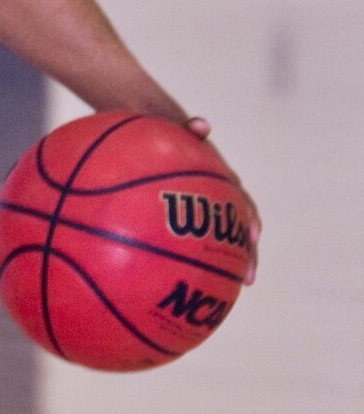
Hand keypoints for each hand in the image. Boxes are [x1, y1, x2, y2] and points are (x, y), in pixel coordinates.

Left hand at [185, 117, 260, 286]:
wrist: (157, 134)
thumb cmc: (170, 133)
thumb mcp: (179, 128)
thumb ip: (191, 128)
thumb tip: (202, 124)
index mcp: (221, 180)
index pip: (242, 203)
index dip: (251, 219)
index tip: (256, 237)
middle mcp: (218, 198)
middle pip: (238, 230)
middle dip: (246, 254)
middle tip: (249, 279)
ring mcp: (205, 208)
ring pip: (220, 240)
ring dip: (226, 263)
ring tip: (227, 288)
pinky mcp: (189, 217)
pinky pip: (191, 242)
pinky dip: (194, 260)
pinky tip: (181, 283)